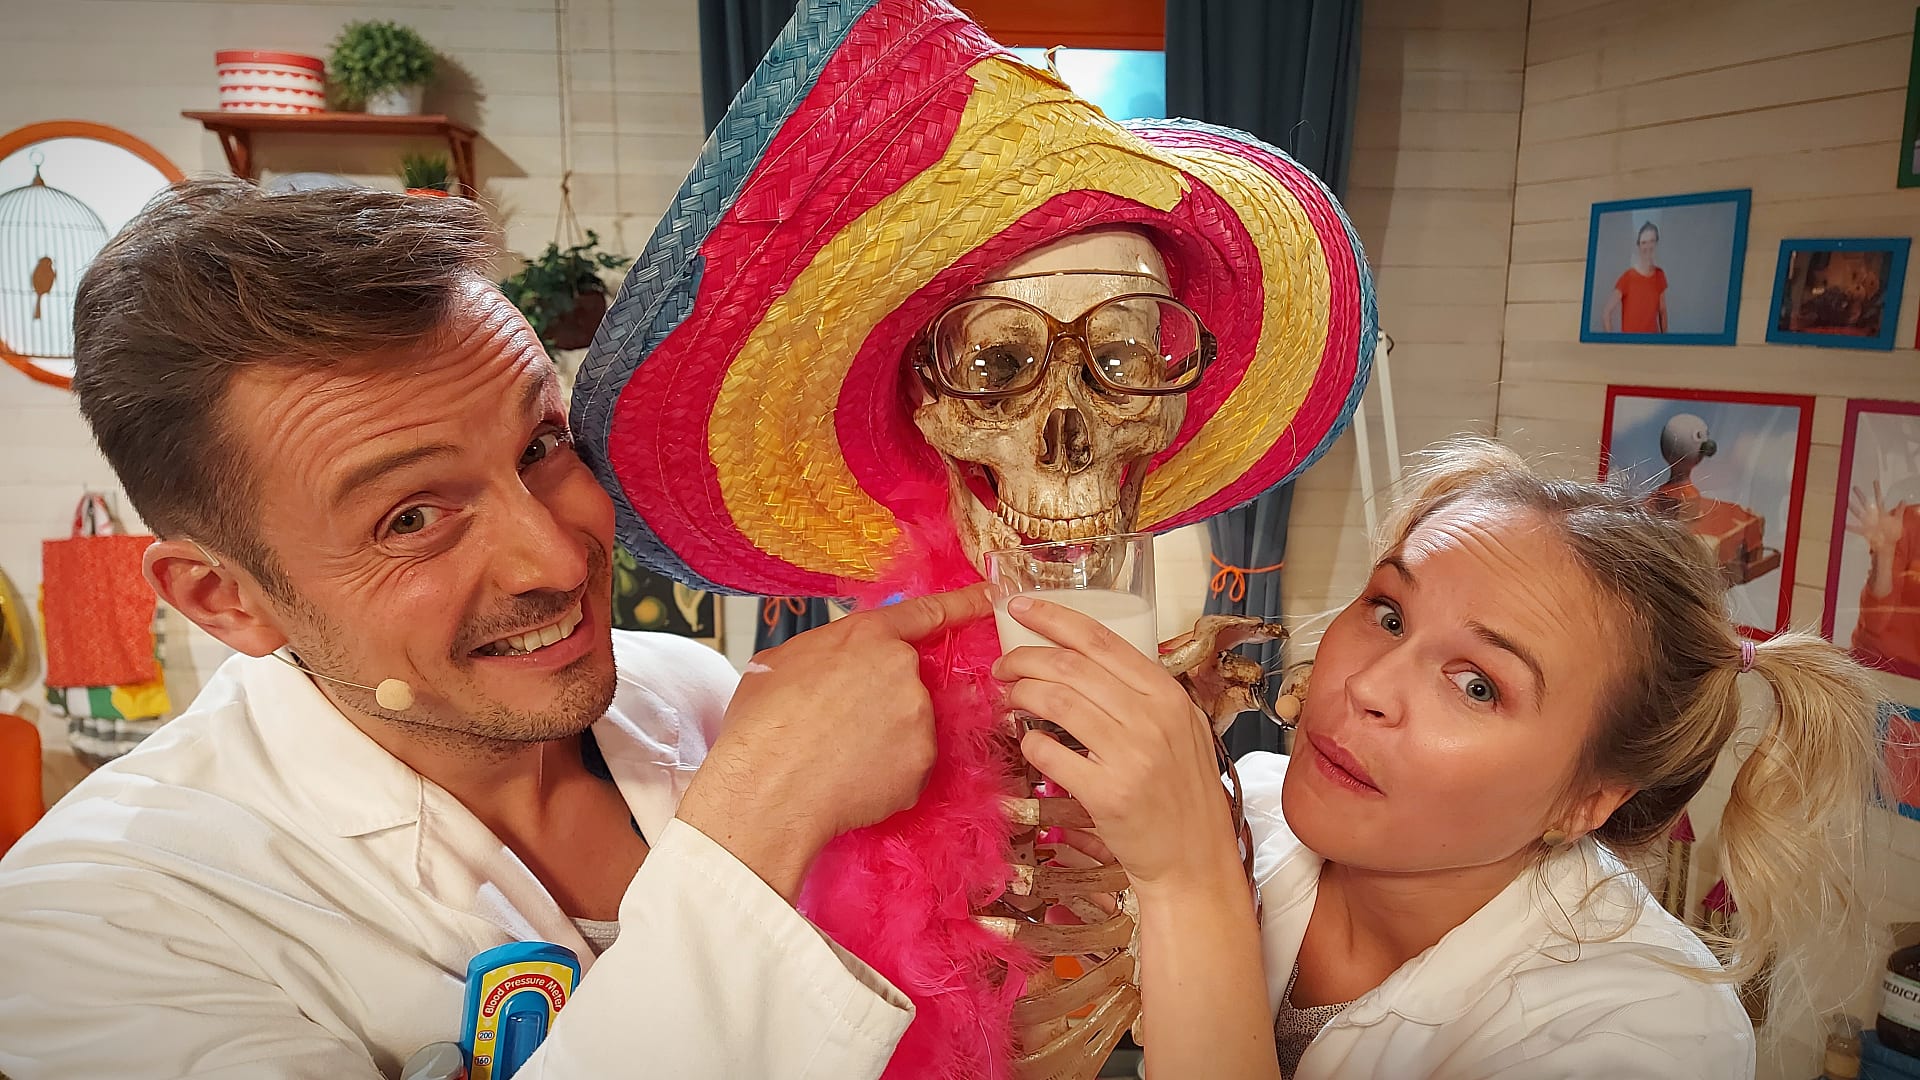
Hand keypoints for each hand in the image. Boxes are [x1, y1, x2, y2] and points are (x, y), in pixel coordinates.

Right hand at [675, 584, 991, 899]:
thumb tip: (831, 663)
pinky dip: (886, 774)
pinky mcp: (923, 763)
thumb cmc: (763, 724)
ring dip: (882, 739)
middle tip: (836, 726)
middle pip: (906, 682)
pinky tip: (850, 779)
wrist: (770, 786)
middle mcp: (903, 671)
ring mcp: (918, 718)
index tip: (988, 597)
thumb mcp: (782, 662)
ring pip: (908, 726)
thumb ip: (826, 651)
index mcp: (867, 638)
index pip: (925, 613)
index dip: (960, 604)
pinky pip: (908, 766)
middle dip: (879, 701)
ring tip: (837, 756)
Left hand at [994, 596, 1242, 893]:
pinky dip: (1029, 742)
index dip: (1054, 617)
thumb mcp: (1178, 731)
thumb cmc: (1181, 794)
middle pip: (1070, 666)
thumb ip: (1139, 696)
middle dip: (1024, 658)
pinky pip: (1049, 753)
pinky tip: (1028, 743)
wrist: (1195, 861)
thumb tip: (1079, 664)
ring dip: (1020, 695)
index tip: (1018, 606)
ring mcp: (1131, 756)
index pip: (1101, 640)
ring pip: (1055, 702)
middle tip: (1002, 666)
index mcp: (1168, 695)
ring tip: (1008, 699)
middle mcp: (1152, 718)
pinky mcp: (1108, 793)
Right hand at [1848, 481, 1904, 556]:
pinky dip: (1849, 527)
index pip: (1878, 498)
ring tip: (1846, 502)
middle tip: (1855, 487)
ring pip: (1859, 512)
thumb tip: (1903, 500)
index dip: (1877, 490)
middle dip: (1860, 495)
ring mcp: (1868, 523)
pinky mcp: (1864, 531)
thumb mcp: (1898, 520)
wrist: (1888, 545)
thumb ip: (1899, 510)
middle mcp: (1873, 516)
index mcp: (1881, 512)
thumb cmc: (1892, 533)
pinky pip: (1856, 528)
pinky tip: (1844, 524)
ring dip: (1853, 508)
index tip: (1874, 481)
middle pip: (1865, 503)